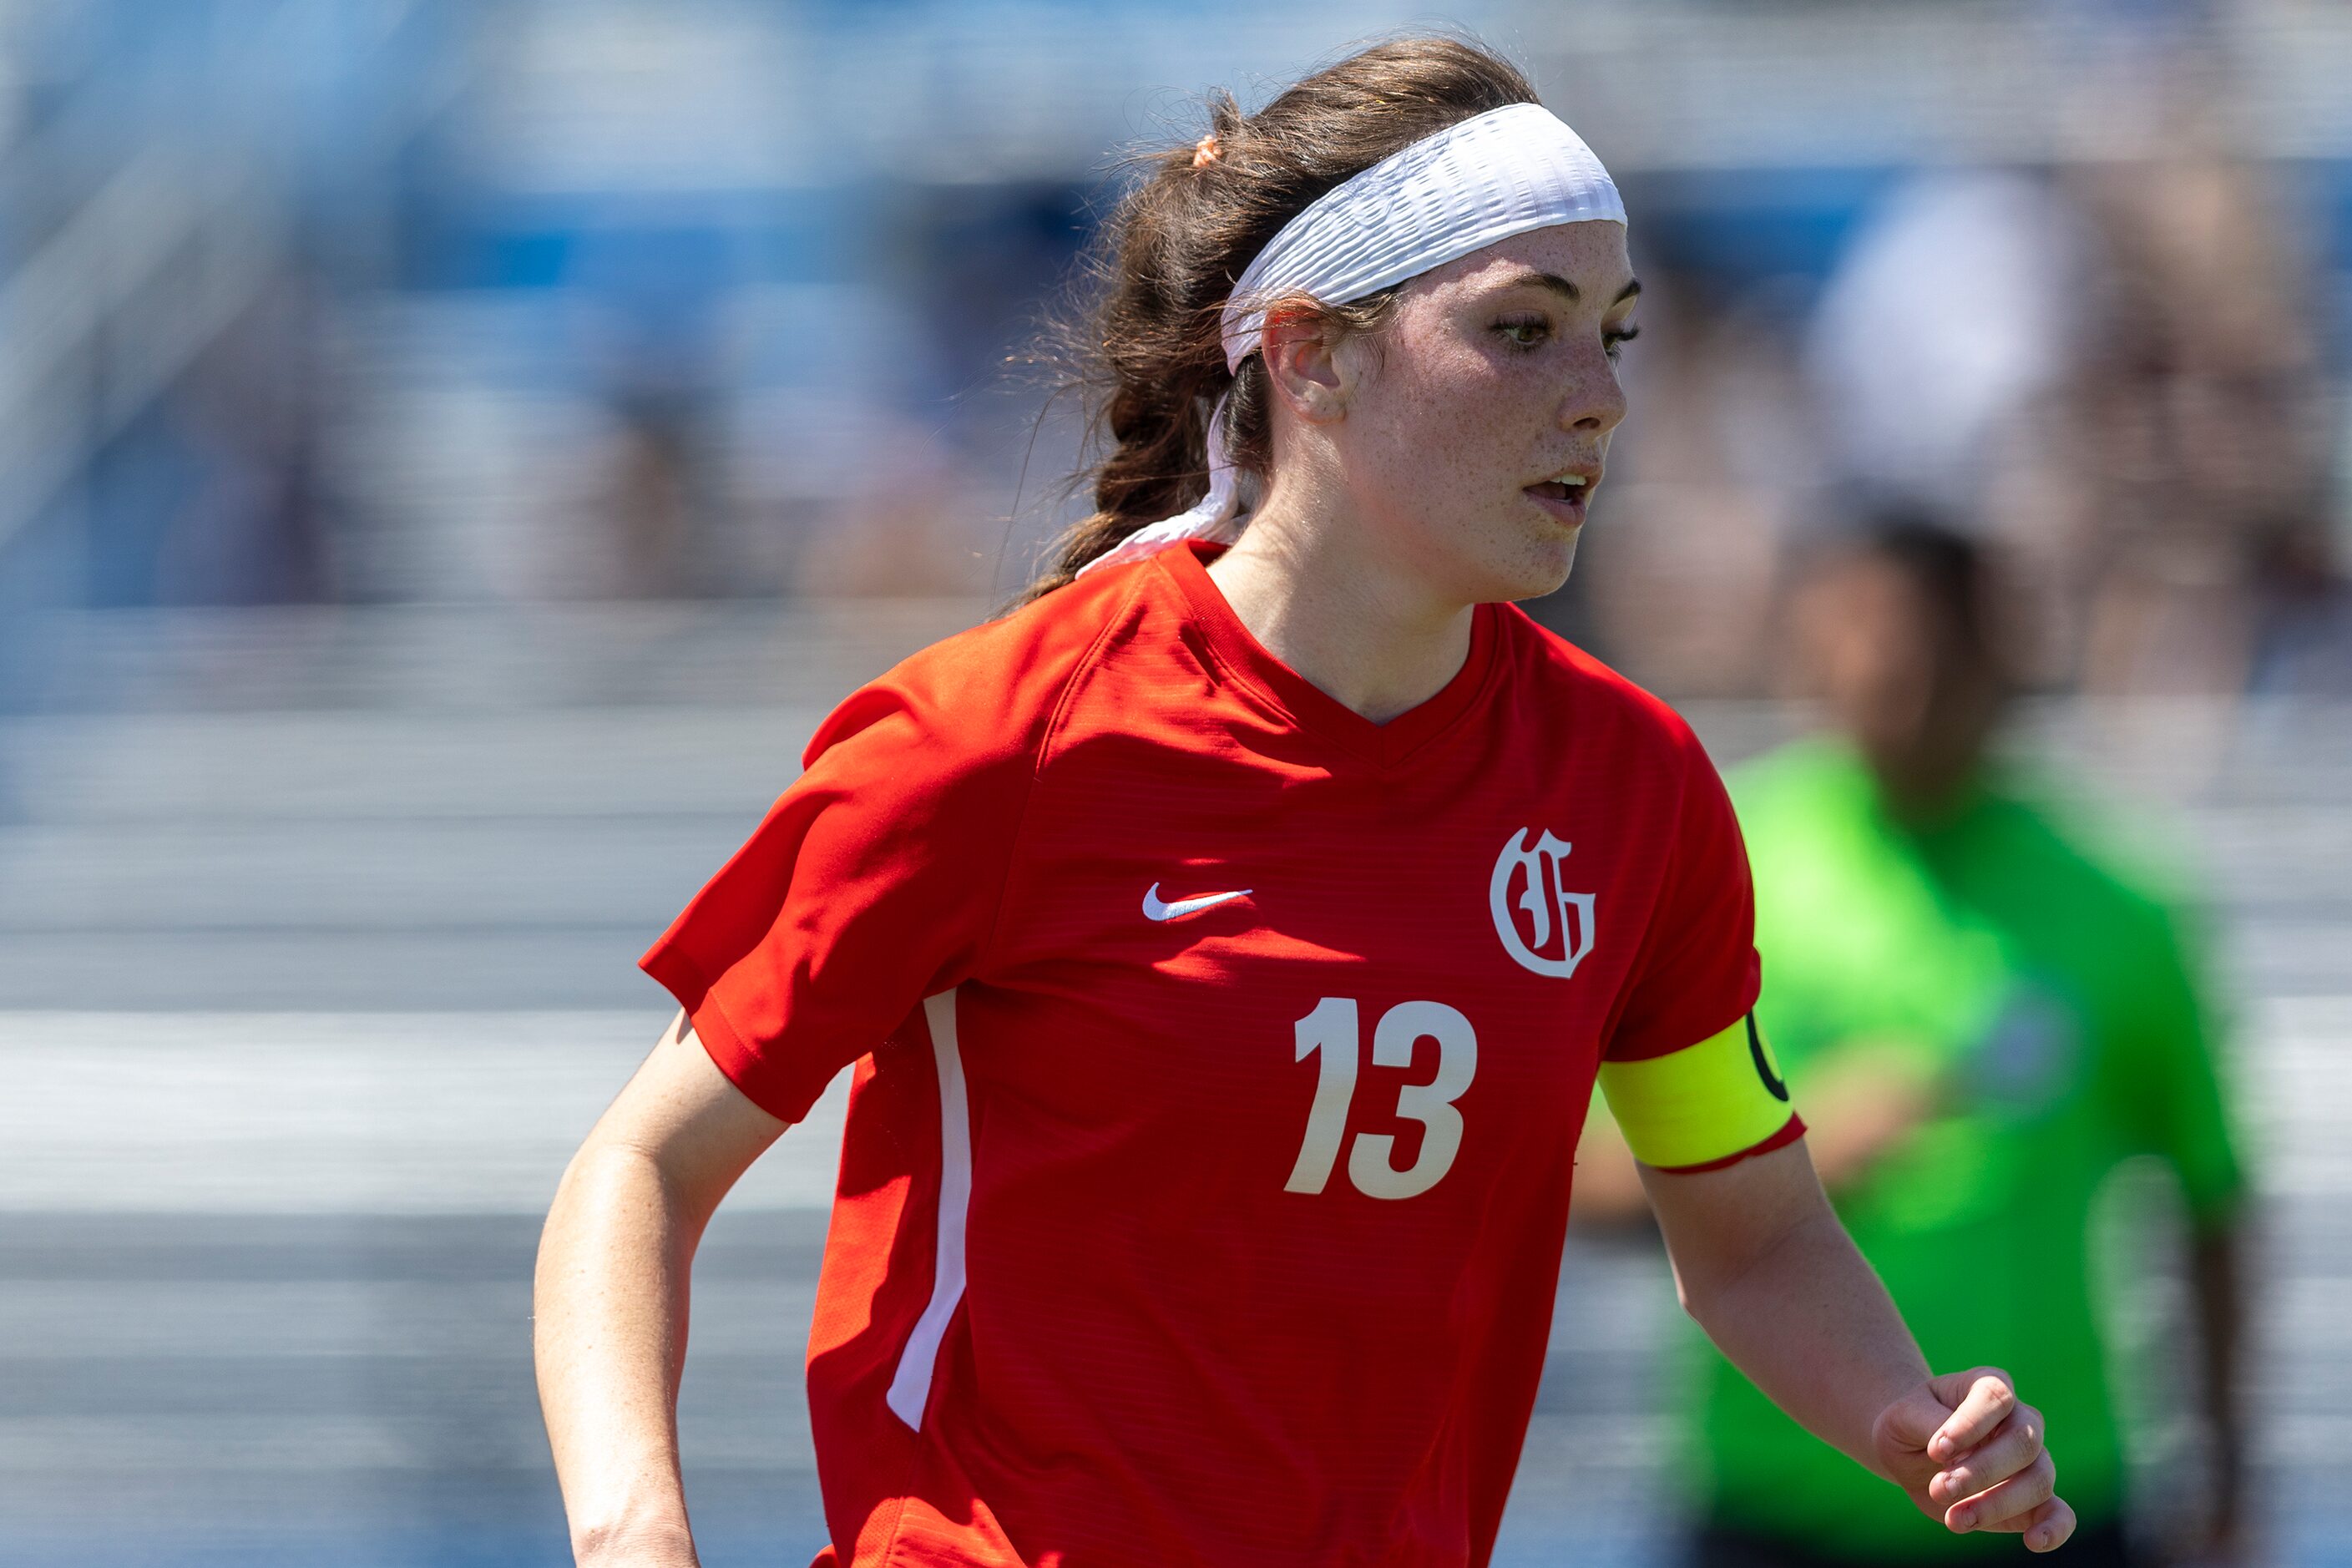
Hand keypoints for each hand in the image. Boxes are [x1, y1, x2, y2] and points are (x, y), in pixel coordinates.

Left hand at [1872, 1367, 2074, 1551]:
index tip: (1937, 1450)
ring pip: (2038, 1480)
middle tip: (1939, 1488)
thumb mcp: (1902, 1416)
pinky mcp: (2033, 1500)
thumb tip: (1955, 1451)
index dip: (1970, 1425)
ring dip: (1996, 1504)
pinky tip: (2033, 1541)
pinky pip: (2060, 1513)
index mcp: (1988, 1386)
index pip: (1996, 1398)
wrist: (1912, 1452)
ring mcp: (2032, 1460)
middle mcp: (2020, 1419)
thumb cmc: (1909, 1425)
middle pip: (2024, 1441)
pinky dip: (2054, 1528)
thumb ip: (1928, 1424)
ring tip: (1954, 1519)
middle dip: (1981, 1472)